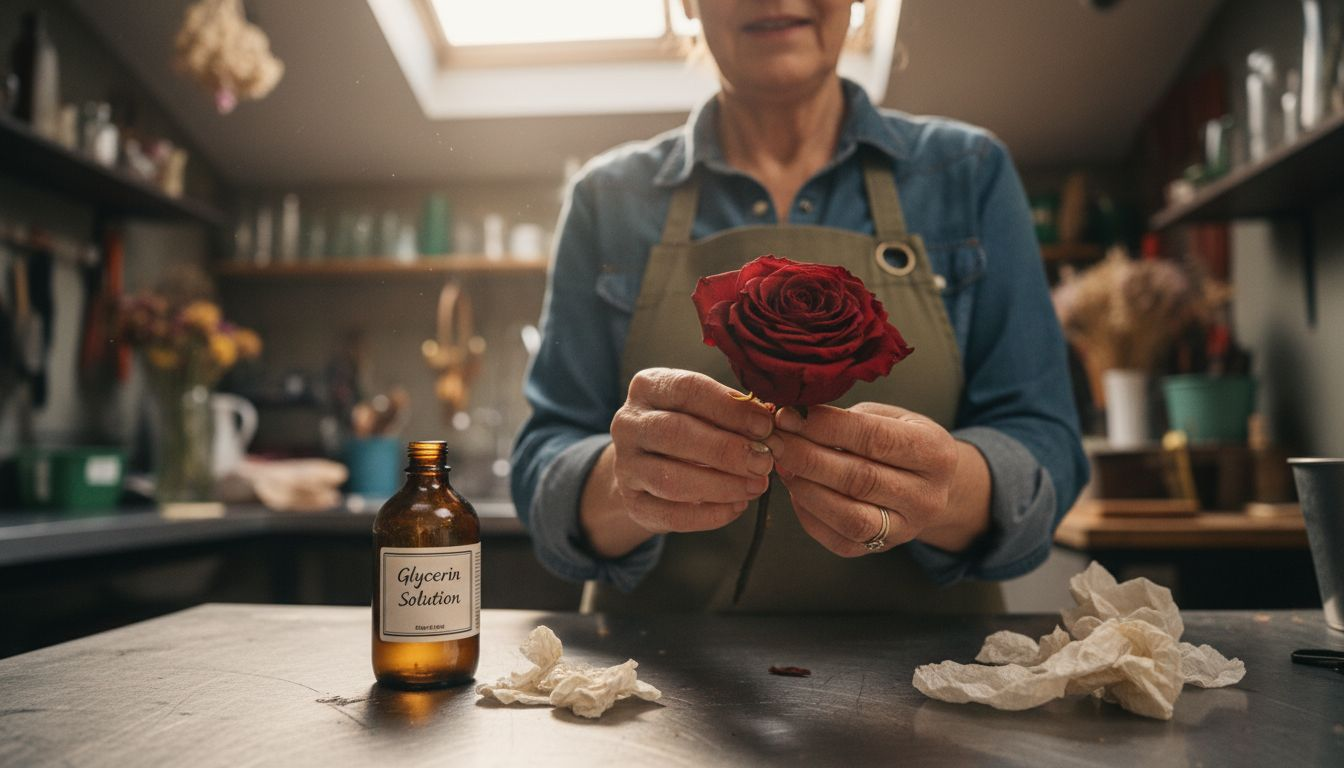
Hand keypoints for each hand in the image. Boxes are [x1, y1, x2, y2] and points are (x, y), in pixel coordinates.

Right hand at [606, 368, 774, 535]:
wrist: (645, 464)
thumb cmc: (686, 426)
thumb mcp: (701, 408)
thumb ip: (730, 412)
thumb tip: (768, 428)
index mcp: (647, 387)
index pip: (688, 389)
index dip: (729, 408)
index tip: (765, 425)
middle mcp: (629, 423)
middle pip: (675, 433)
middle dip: (726, 450)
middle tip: (765, 461)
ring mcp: (625, 465)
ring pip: (671, 479)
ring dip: (722, 485)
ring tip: (757, 486)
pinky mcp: (632, 503)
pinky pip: (671, 515)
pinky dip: (709, 514)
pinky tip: (737, 507)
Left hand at [763, 402, 965, 556]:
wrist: (930, 485)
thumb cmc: (901, 441)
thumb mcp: (891, 418)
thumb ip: (851, 418)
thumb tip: (796, 417)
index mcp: (935, 453)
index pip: (875, 439)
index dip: (828, 427)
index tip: (792, 416)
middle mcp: (926, 496)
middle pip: (860, 479)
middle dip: (808, 457)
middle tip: (775, 440)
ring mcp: (906, 528)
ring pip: (849, 516)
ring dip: (806, 488)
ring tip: (782, 464)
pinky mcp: (882, 548)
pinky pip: (840, 539)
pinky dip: (809, 514)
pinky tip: (795, 489)